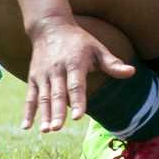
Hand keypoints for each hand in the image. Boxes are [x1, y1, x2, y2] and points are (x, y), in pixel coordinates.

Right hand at [23, 16, 135, 133]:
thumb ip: (112, 63)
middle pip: (57, 94)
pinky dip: (28, 112)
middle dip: (57, 112)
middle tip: (58, 128)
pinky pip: (30, 97)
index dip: (77, 101)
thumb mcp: (97, 48)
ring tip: (46, 131)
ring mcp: (43, 75)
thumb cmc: (79, 41)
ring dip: (44, 115)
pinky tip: (26, 127)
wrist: (50, 27)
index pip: (76, 85)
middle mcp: (57, 70)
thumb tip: (132, 72)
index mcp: (75, 63)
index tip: (78, 117)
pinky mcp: (33, 78)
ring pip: (43, 97)